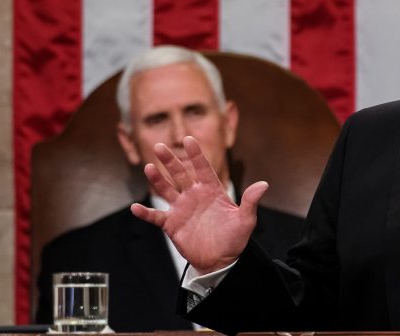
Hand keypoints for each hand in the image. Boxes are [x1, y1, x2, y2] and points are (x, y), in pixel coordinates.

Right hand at [130, 136, 266, 273]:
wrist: (221, 260)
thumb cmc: (234, 239)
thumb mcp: (245, 220)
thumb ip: (250, 201)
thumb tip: (264, 184)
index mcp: (212, 191)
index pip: (203, 169)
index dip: (196, 155)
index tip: (189, 139)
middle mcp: (195, 196)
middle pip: (180, 174)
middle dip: (170, 161)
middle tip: (159, 147)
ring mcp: (181, 209)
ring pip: (166, 190)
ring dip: (157, 180)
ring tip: (149, 168)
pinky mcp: (172, 224)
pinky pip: (155, 216)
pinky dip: (145, 213)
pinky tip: (135, 207)